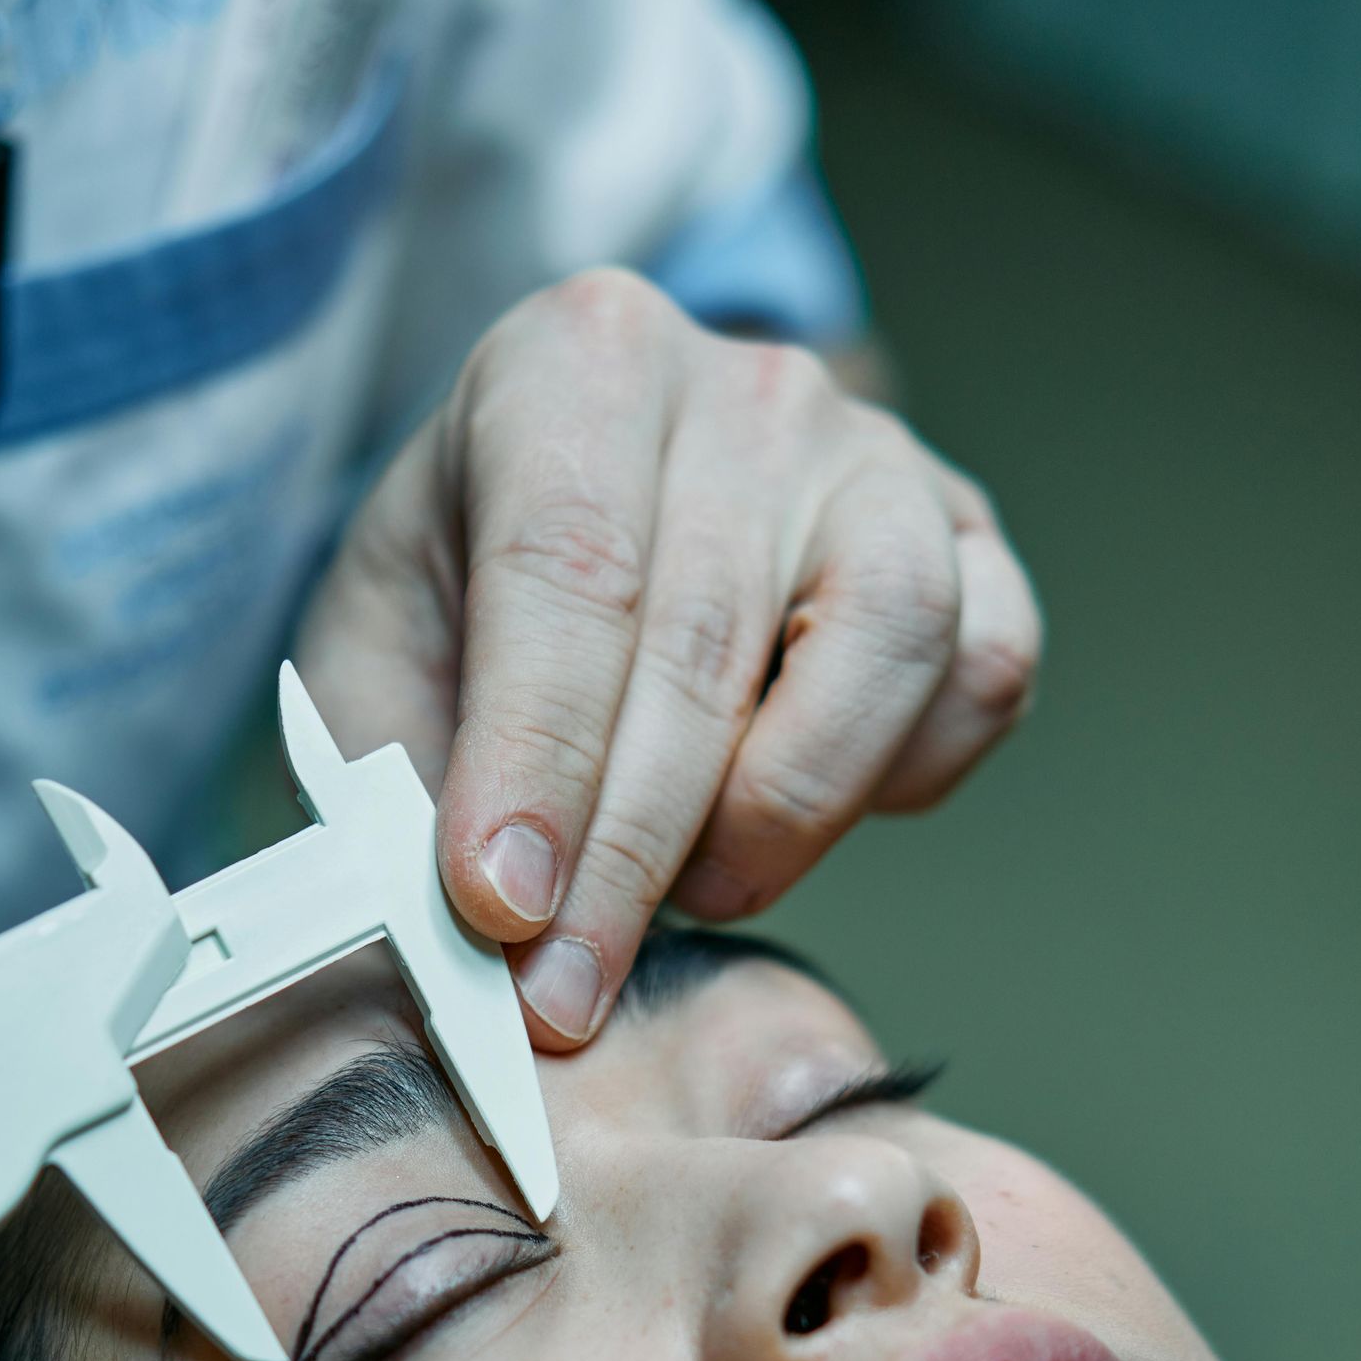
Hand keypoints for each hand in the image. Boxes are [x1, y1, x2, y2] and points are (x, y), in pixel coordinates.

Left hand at [299, 270, 1040, 1045]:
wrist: (576, 536)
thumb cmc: (469, 603)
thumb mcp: (377, 667)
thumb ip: (397, 789)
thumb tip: (461, 942)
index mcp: (571, 366)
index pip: (566, 568)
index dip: (535, 757)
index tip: (501, 908)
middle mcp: (742, 386)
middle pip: (705, 638)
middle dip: (628, 855)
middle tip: (565, 994)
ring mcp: (875, 458)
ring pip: (885, 640)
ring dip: (782, 812)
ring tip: (695, 892)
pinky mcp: (969, 544)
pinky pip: (983, 673)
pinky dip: (903, 779)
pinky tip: (793, 816)